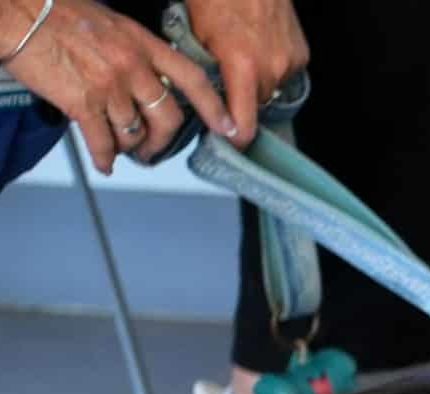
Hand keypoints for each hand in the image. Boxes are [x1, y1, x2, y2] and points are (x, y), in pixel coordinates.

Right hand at [2, 0, 234, 171]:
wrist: (17, 13)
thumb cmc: (57, 13)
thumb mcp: (110, 23)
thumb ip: (134, 51)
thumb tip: (149, 78)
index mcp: (142, 43)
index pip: (192, 79)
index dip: (215, 107)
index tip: (229, 128)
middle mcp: (132, 66)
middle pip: (167, 118)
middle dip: (163, 142)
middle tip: (155, 151)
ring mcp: (108, 86)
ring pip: (134, 133)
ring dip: (130, 148)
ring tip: (122, 150)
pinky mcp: (82, 103)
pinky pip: (102, 142)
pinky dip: (105, 158)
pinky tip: (104, 163)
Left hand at [183, 0, 305, 144]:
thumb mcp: (196, 32)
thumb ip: (205, 71)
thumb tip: (204, 97)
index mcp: (241, 65)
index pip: (245, 126)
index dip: (235, 138)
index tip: (228, 142)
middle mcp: (271, 68)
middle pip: (256, 107)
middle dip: (241, 100)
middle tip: (227, 82)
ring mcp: (289, 62)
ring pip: (270, 90)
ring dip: (257, 83)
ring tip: (244, 59)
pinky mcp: (301, 55)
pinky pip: (284, 75)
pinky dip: (272, 68)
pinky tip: (260, 48)